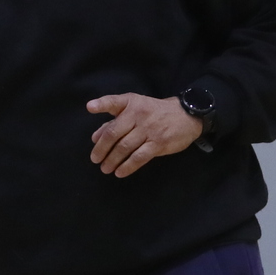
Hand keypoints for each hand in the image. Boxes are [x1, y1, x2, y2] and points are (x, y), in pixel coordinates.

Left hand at [86, 93, 201, 177]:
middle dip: (102, 148)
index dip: (102, 104)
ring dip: (112, 160)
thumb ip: (114, 120)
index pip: (114, 102)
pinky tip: (120, 172)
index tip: (90, 107)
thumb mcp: (135, 108)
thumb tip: (95, 137)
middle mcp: (137, 115)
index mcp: (130, 103)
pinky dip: (127, 166)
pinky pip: (139, 157)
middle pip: (114, 133)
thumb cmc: (154, 111)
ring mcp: (148, 130)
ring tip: (105, 168)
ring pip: (125, 147)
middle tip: (95, 159)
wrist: (186, 115)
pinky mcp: (158, 144)